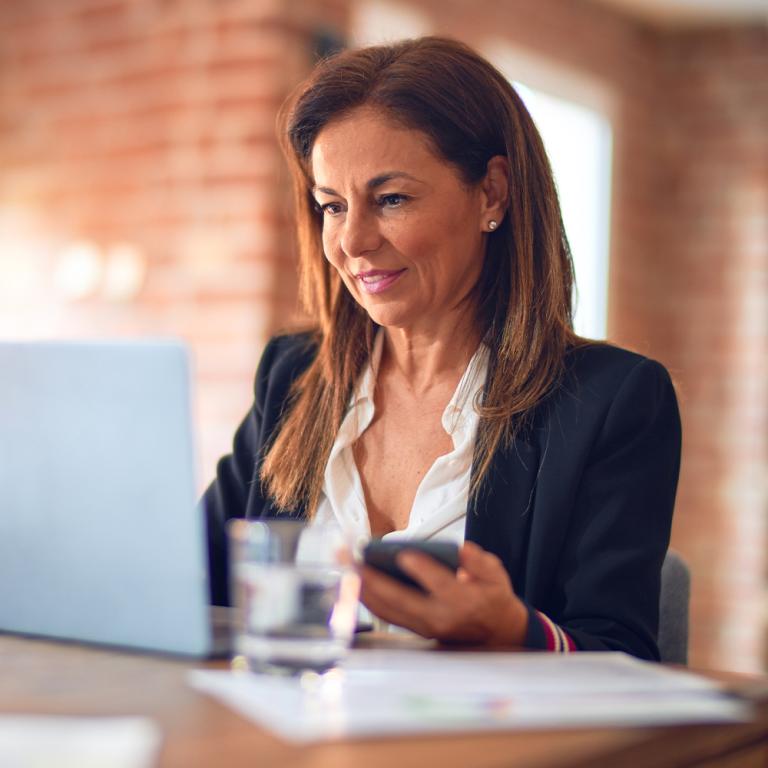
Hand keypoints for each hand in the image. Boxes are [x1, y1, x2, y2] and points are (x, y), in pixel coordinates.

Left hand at [359, 540, 528, 645]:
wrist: (494, 634)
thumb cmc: (492, 597)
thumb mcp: (497, 576)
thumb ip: (480, 562)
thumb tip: (464, 550)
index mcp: (461, 601)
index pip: (438, 584)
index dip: (422, 569)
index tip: (404, 554)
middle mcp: (438, 617)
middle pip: (399, 598)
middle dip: (371, 577)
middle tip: (351, 557)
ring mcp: (423, 626)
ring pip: (386, 608)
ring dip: (362, 587)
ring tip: (345, 563)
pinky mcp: (413, 628)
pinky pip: (385, 613)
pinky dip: (367, 597)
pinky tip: (355, 579)